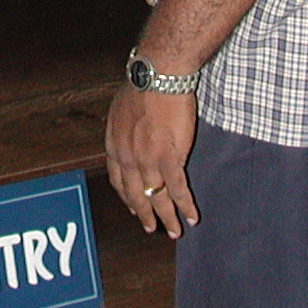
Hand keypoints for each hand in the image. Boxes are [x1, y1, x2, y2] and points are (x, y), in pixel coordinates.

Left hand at [105, 86, 198, 238]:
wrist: (157, 76)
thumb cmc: (141, 85)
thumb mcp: (121, 109)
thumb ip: (123, 127)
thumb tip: (127, 131)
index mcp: (115, 145)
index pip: (118, 180)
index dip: (126, 197)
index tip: (133, 207)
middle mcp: (128, 157)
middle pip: (136, 195)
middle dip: (144, 214)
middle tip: (151, 227)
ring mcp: (148, 161)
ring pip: (157, 198)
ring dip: (167, 218)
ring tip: (175, 231)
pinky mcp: (170, 158)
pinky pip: (178, 189)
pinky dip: (185, 206)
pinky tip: (192, 216)